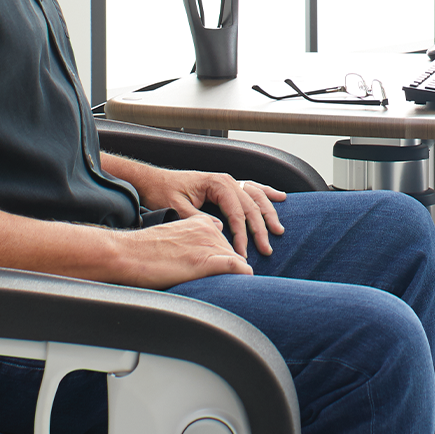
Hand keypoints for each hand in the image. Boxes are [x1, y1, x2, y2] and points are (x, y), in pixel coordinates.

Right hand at [115, 214, 253, 287]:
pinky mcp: (205, 261)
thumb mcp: (174, 233)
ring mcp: (208, 244)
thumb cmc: (145, 249)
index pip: (224, 241)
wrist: (127, 253)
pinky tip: (244, 281)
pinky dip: (242, 275)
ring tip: (228, 288)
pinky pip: (235, 266)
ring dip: (234, 274)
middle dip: (229, 268)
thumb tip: (208, 243)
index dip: (222, 257)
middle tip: (223, 283)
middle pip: (232, 252)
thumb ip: (193, 236)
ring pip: (236, 261)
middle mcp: (209, 230)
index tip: (220, 271)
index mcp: (202, 222)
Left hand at [141, 170, 286, 257]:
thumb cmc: (163, 191)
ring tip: (278, 230)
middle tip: (267, 249)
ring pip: (256, 197)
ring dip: (269, 213)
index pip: (236, 212)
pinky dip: (267, 193)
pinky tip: (280, 198)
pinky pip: (252, 188)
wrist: (154, 180)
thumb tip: (218, 229)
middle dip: (260, 229)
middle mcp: (226, 180)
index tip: (243, 253)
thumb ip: (198, 218)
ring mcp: (229, 181)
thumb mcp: (176, 207)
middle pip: (251, 206)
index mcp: (217, 183)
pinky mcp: (227, 185)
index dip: (242, 234)